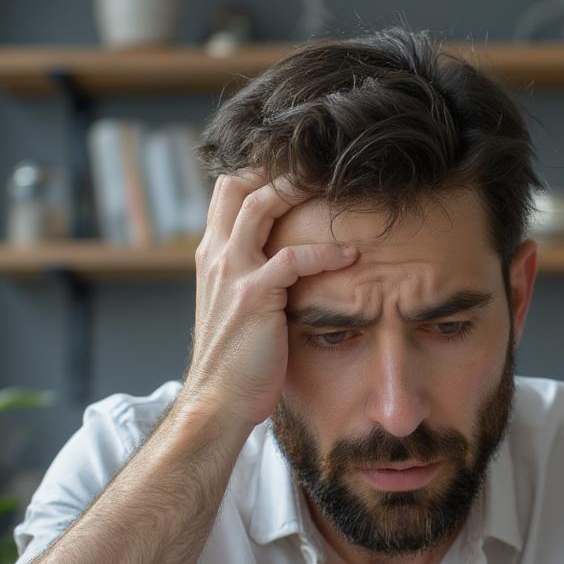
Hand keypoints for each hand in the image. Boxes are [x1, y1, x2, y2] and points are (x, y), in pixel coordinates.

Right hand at [179, 173, 357, 427]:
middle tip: (320, 162)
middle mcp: (216, 256)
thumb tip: (283, 265)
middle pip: (238, 184)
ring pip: (260, 206)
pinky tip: (352, 255)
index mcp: (212, 257)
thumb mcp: (235, 309)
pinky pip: (293, 259)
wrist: (218, 402)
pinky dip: (326, 252)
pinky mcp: (253, 296)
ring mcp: (232, 273)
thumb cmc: (235, 362)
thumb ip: (250, 279)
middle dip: (277, 166)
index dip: (259, 171)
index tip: (298, 165)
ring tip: (336, 185)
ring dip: (298, 188)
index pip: (227, 193)